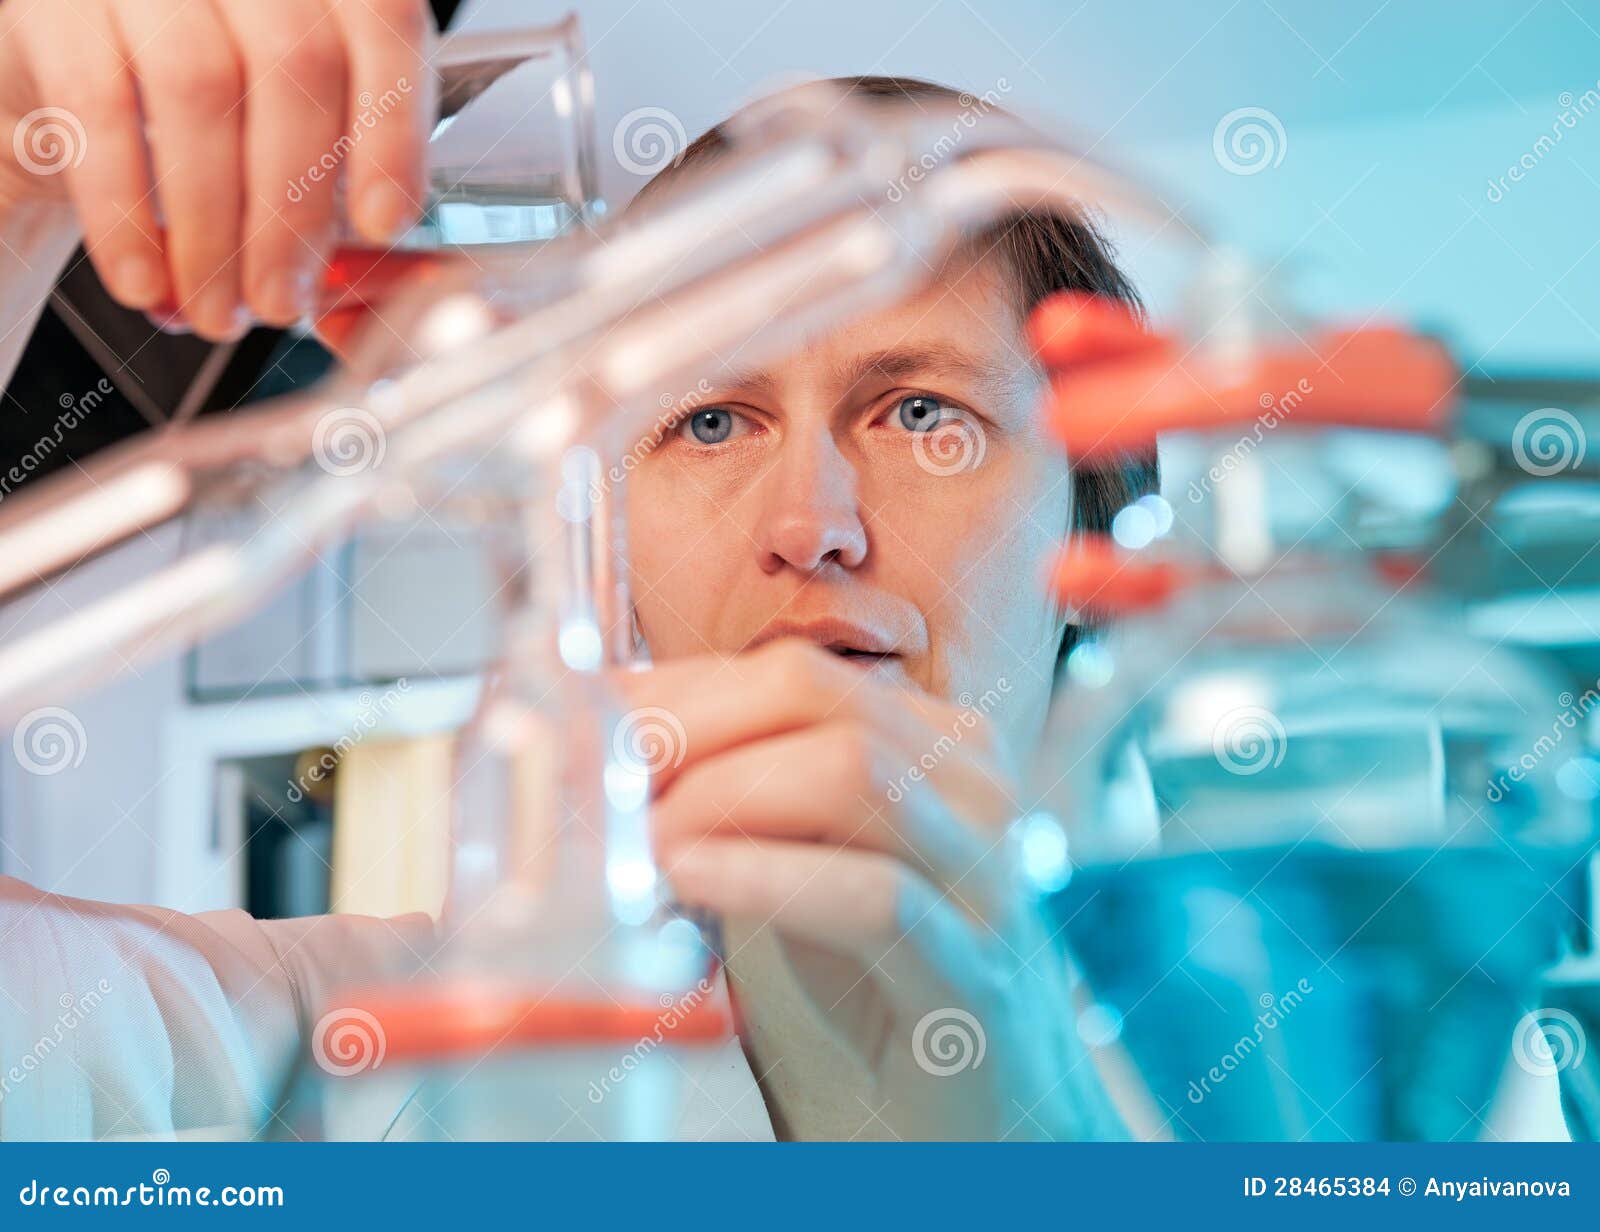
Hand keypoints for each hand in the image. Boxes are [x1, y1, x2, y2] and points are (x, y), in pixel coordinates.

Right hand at [0, 0, 435, 338]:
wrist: (66, 78)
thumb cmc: (201, 104)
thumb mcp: (284, 127)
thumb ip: (334, 178)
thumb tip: (361, 276)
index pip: (381, 23)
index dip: (392, 129)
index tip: (384, 223)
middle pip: (296, 67)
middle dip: (296, 210)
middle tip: (283, 300)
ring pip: (203, 88)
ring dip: (215, 227)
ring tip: (217, 308)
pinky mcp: (56, 9)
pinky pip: (101, 111)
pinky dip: (127, 214)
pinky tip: (145, 279)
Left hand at [620, 640, 1122, 1140]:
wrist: (970, 1128)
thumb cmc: (866, 1000)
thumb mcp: (789, 872)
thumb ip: (728, 802)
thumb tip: (601, 739)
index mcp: (932, 745)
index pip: (788, 673)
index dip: (671, 690)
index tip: (581, 726)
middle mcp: (970, 790)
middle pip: (813, 696)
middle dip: (682, 727)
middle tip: (594, 777)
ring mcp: (985, 878)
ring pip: (850, 771)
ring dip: (716, 796)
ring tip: (637, 841)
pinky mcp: (977, 979)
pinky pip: (875, 898)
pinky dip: (767, 876)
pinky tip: (689, 877)